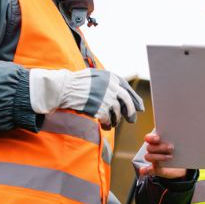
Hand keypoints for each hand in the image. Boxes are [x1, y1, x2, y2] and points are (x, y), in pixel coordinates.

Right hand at [29, 68, 143, 127]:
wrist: (64, 89)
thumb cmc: (77, 83)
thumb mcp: (96, 76)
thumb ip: (109, 83)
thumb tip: (122, 95)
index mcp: (112, 78)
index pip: (128, 89)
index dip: (136, 100)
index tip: (140, 108)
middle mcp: (112, 87)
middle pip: (127, 102)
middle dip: (131, 112)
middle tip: (132, 120)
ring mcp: (107, 98)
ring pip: (117, 113)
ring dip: (115, 120)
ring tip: (110, 123)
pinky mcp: (100, 109)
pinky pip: (108, 120)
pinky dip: (107, 124)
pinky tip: (104, 126)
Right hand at [137, 132, 186, 178]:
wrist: (184, 165)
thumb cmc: (180, 152)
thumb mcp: (180, 146)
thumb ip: (178, 140)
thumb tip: (180, 133)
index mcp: (157, 142)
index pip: (149, 138)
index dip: (151, 138)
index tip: (158, 138)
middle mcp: (154, 150)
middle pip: (150, 148)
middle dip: (160, 147)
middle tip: (171, 148)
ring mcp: (154, 160)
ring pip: (149, 157)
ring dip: (158, 157)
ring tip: (170, 157)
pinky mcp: (156, 169)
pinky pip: (149, 170)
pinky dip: (146, 170)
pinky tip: (144, 171)